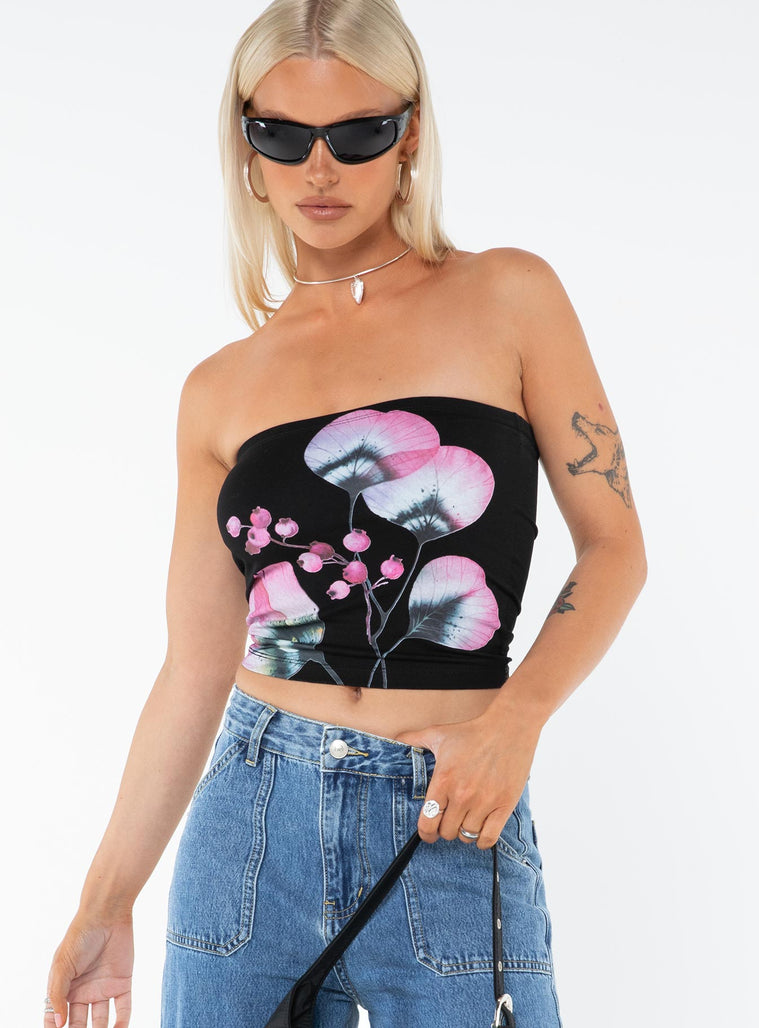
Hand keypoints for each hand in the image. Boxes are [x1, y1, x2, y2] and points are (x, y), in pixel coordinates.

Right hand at [45, 909, 133, 1027]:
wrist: (107, 915)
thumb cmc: (80, 936)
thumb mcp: (62, 966)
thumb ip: (58, 995)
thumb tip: (58, 1023)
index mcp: (65, 988)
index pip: (57, 1017)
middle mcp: (83, 991)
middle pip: (79, 1023)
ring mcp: (103, 988)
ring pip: (101, 1020)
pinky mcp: (122, 983)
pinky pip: (123, 1008)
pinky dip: (122, 1022)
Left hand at [394, 705, 541, 849]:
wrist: (508, 728)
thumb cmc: (471, 732)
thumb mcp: (438, 733)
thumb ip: (413, 738)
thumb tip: (395, 739)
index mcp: (443, 781)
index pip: (427, 823)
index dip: (425, 833)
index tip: (429, 833)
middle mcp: (462, 795)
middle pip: (447, 832)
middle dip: (446, 829)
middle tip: (451, 819)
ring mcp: (484, 802)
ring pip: (466, 836)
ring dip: (464, 832)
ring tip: (465, 820)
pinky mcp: (504, 806)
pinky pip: (488, 838)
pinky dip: (482, 840)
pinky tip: (481, 829)